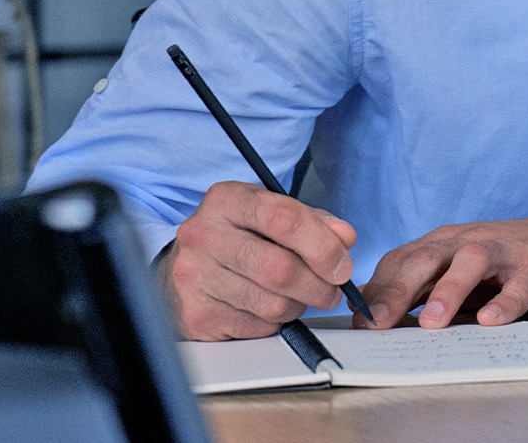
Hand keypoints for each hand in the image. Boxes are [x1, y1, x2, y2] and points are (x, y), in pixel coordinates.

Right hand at [159, 180, 358, 340]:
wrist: (182, 270)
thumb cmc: (235, 237)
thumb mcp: (268, 214)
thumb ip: (312, 221)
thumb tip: (345, 238)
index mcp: (226, 200)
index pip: (284, 218)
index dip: (323, 245)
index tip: (342, 264)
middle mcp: (204, 235)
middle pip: (281, 268)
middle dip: (319, 284)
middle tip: (332, 289)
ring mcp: (196, 277)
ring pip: (273, 303)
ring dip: (299, 305)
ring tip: (298, 295)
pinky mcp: (198, 315)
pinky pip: (258, 326)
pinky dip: (275, 321)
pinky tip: (268, 306)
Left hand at [356, 218, 527, 329]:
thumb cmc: (506, 264)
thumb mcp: (459, 272)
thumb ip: (424, 290)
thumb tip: (377, 319)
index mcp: (443, 244)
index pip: (401, 260)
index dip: (378, 290)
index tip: (359, 323)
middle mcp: (466, 242)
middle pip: (426, 259)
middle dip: (398, 291)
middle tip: (378, 324)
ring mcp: (502, 252)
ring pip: (470, 262)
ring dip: (448, 291)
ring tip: (430, 322)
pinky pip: (517, 284)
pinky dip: (504, 302)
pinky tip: (491, 321)